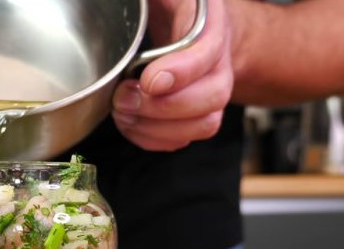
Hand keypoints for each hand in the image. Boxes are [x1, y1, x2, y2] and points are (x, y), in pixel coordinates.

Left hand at [111, 0, 232, 151]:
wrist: (187, 20)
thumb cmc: (173, 6)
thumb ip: (149, 1)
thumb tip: (123, 6)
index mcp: (212, 24)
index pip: (209, 52)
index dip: (181, 72)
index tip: (149, 81)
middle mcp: (220, 62)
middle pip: (213, 97)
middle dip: (162, 107)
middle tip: (124, 97)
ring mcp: (211, 93)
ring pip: (202, 125)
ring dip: (156, 127)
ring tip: (123, 111)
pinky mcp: (196, 116)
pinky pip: (183, 140)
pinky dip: (152, 139)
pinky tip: (131, 123)